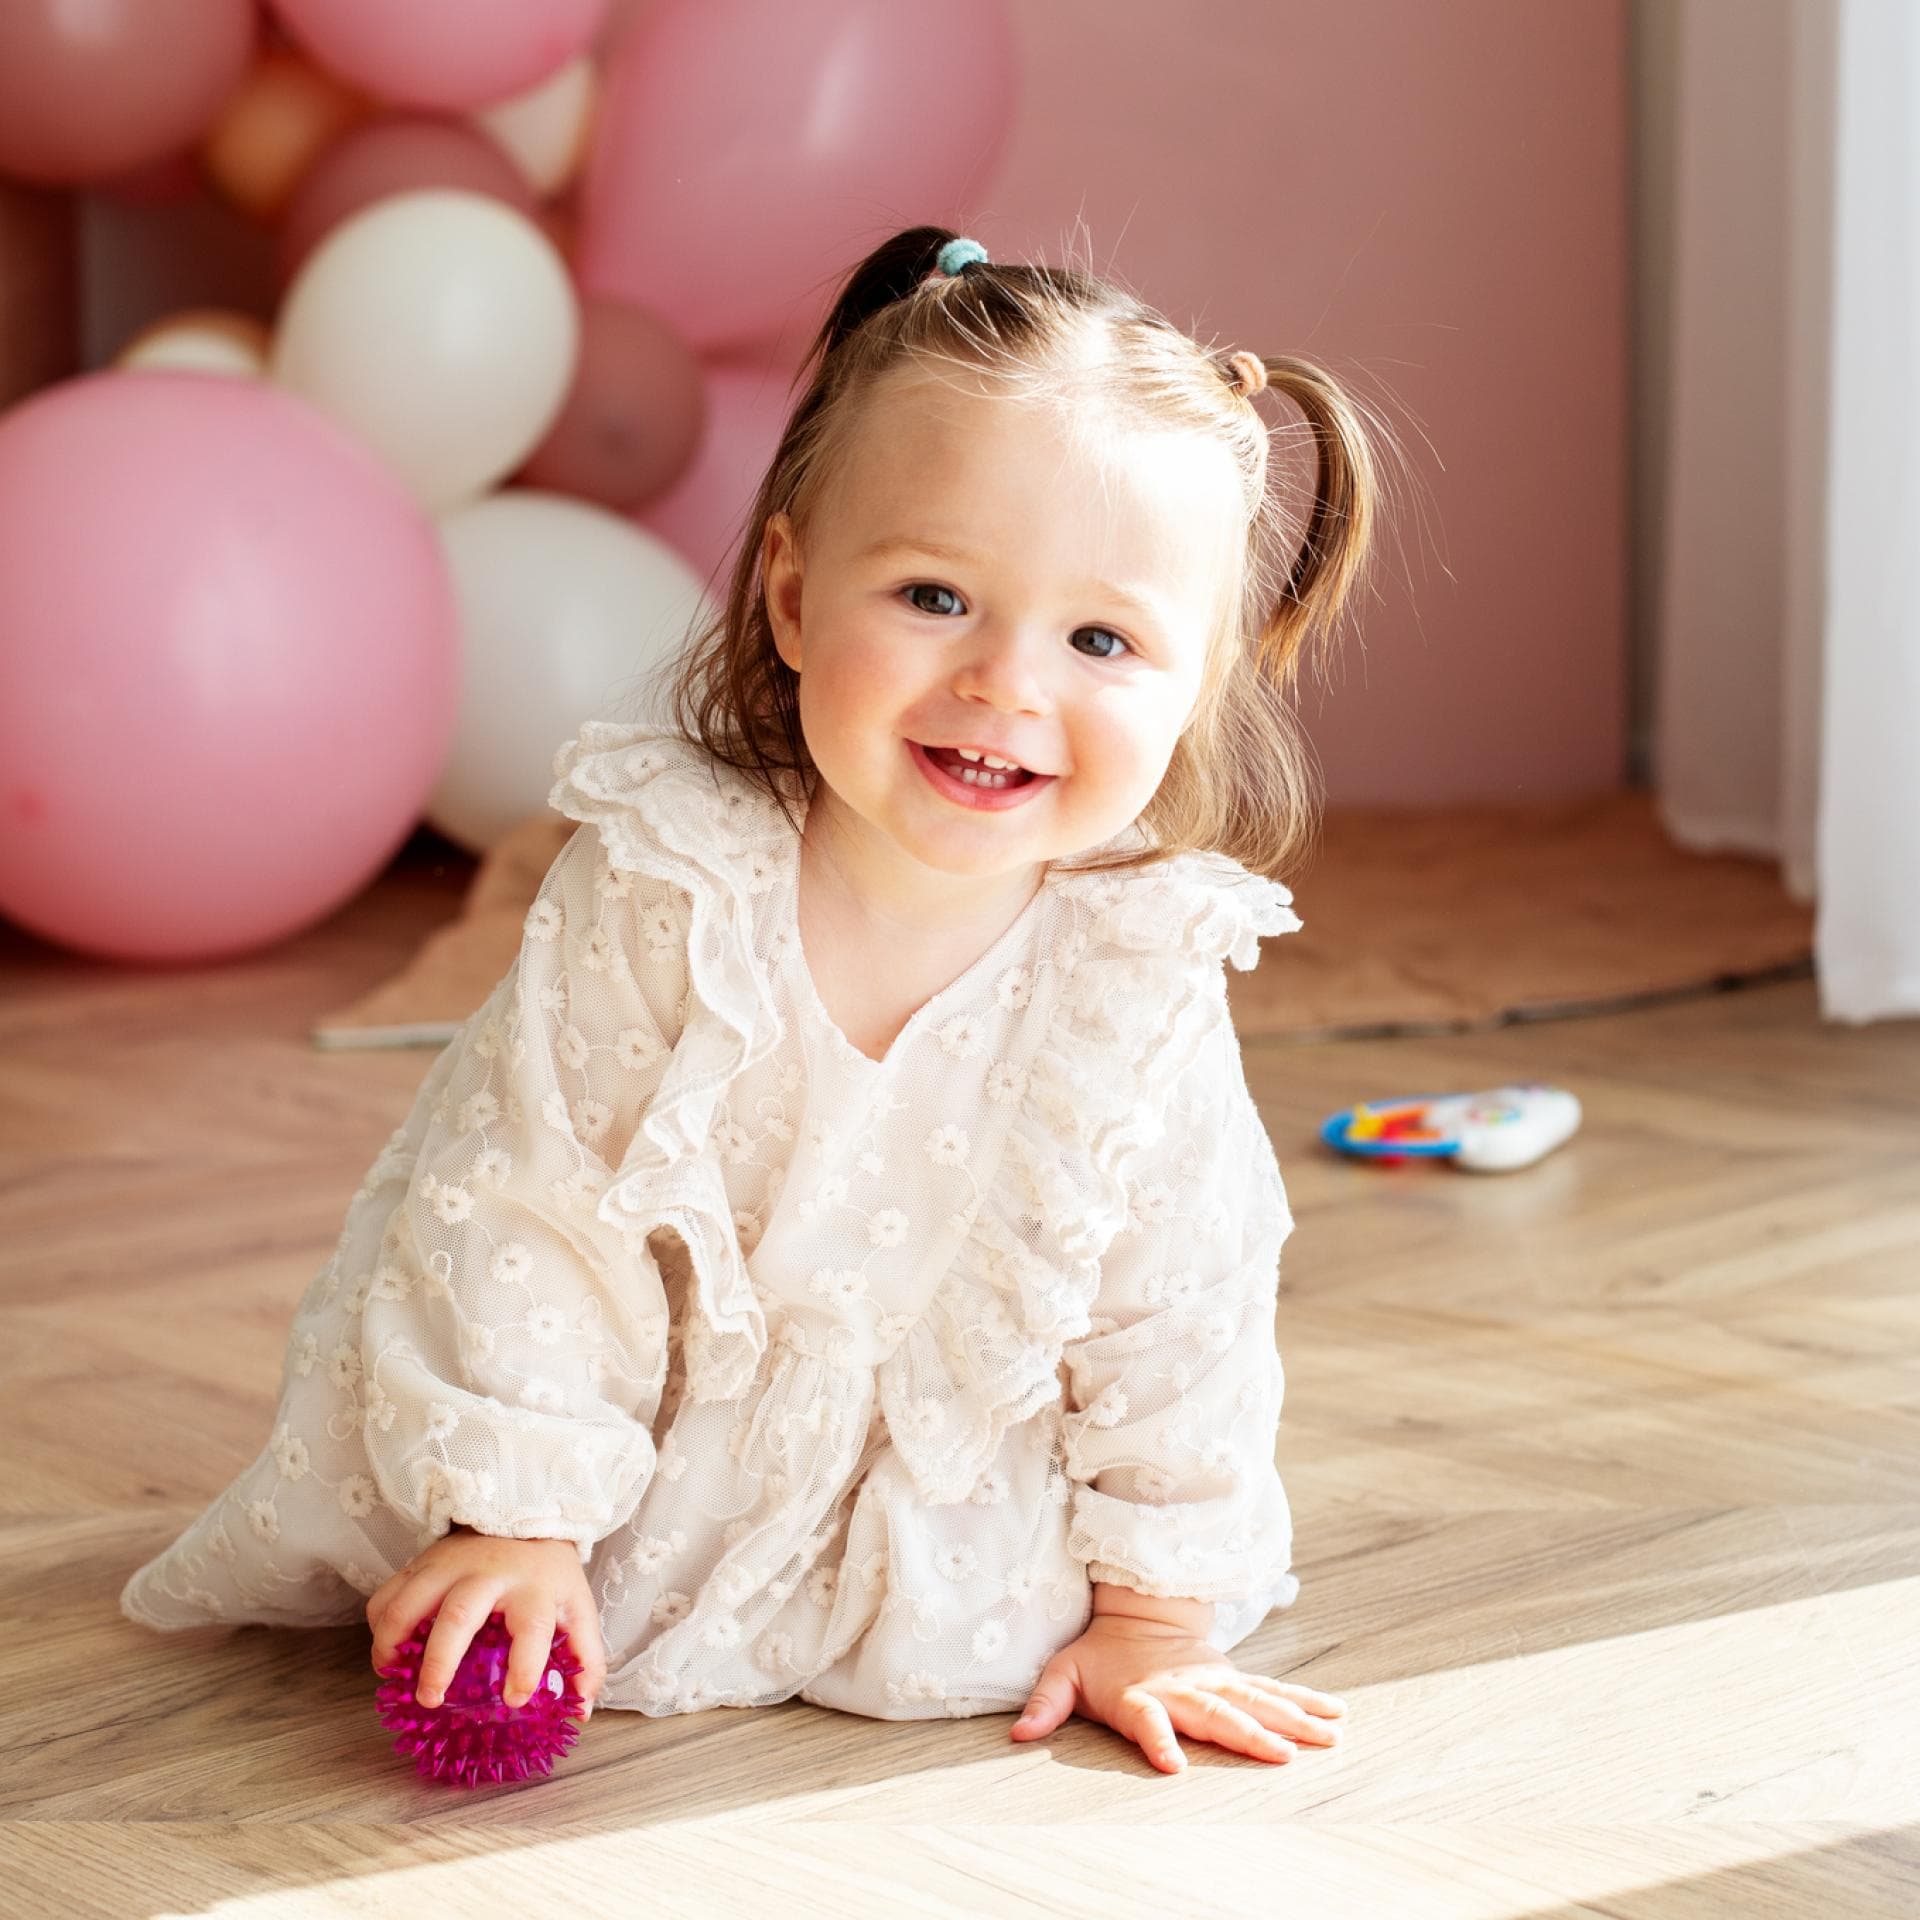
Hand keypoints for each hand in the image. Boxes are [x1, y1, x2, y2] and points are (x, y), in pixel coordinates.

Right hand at [365, 1525, 608, 1715]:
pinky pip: (389, 1592)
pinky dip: (380, 1623)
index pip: (533, 1627)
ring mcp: (452, 1563)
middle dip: (440, 1661)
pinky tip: (388, 1648)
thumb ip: (587, 1659)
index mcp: (535, 1588)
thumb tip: (580, 1710)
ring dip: (393, 1642)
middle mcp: (491, 1573)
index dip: (526, 1666)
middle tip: (430, 1698)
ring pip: (411, 1600)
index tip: (514, 1699)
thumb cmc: (549, 1574)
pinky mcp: (424, 1560)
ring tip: (392, 1675)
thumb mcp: (578, 1608)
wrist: (527, 1515)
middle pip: (460, 1614)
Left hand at [1008, 1613, 1347, 1772]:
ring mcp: (1213, 1680)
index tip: (1174, 1766)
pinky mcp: (1233, 1678)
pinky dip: (1303, 1703)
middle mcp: (1182, 1687)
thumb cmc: (1099, 1654)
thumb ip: (1046, 1703)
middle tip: (1281, 1756)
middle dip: (1247, 1735)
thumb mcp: (1063, 1672)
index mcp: (1140, 1692)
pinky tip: (1336, 1716)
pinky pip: (1272, 1692)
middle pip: (1215, 1713)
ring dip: (1290, 1720)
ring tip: (1327, 1736)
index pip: (1147, 1719)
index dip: (1158, 1740)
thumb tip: (1018, 1732)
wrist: (1139, 1612)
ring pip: (1255, 1701)